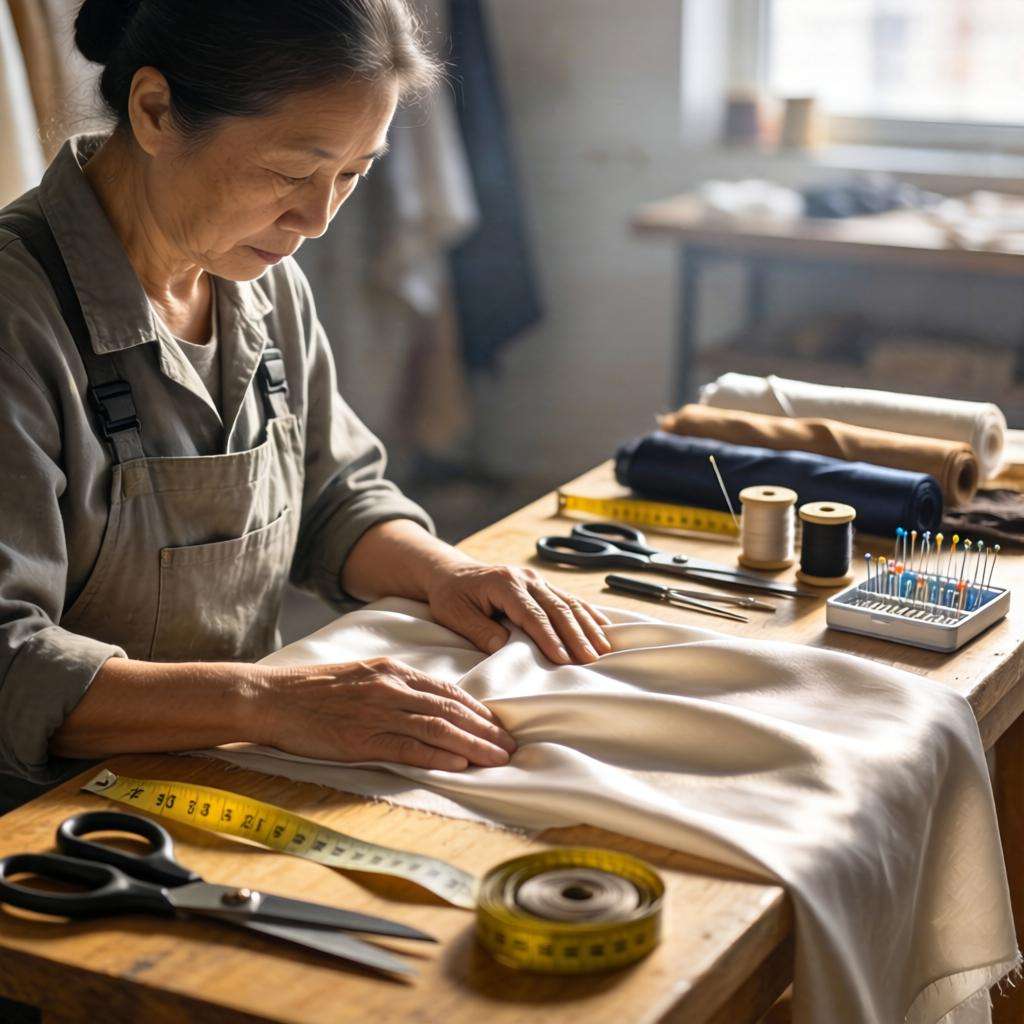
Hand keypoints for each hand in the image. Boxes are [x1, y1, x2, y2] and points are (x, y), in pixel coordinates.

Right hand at [249, 658, 516, 770]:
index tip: (499, 726)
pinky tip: (460, 765)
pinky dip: (438, 756)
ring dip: (474, 745)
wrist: (272, 697)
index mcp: (392, 671)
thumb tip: (428, 705)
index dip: (478, 710)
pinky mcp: (362, 739)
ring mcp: (378, 713)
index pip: (447, 691)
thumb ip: (394, 687)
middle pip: (451, 709)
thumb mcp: (362, 676)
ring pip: (438, 728)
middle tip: (511, 746)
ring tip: (498, 759)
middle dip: (486, 729)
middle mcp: (391, 688)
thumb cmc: (314, 690)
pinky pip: (409, 748)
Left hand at [424, 562, 613, 663]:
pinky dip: (589, 614)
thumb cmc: (451, 596)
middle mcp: (526, 578)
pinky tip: (605, 628)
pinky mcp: (543, 585)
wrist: (453, 573)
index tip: (563, 659)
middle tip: (591, 661)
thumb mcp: (454, 614)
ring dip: (588, 626)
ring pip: (569, 603)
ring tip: (604, 649)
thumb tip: (504, 646)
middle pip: (557, 608)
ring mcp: (537, 580)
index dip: (549, 637)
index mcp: (504, 583)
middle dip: (576, 635)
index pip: (532, 614)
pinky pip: (570, 599)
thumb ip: (478, 630)